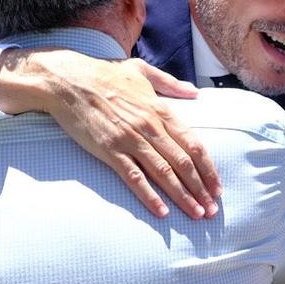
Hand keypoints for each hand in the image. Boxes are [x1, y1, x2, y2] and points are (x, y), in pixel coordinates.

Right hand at [0, 49, 219, 218]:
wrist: (67, 80)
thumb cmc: (103, 73)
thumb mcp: (141, 70)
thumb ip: (170, 83)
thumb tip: (195, 91)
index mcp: (160, 109)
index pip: (193, 144)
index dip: (208, 168)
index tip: (217, 187)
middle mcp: (150, 127)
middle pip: (183, 163)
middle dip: (201, 189)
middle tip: (211, 210)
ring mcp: (130, 140)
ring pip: (164, 173)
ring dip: (183, 196)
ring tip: (196, 214)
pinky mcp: (109, 150)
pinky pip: (134, 178)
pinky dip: (149, 196)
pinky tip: (161, 212)